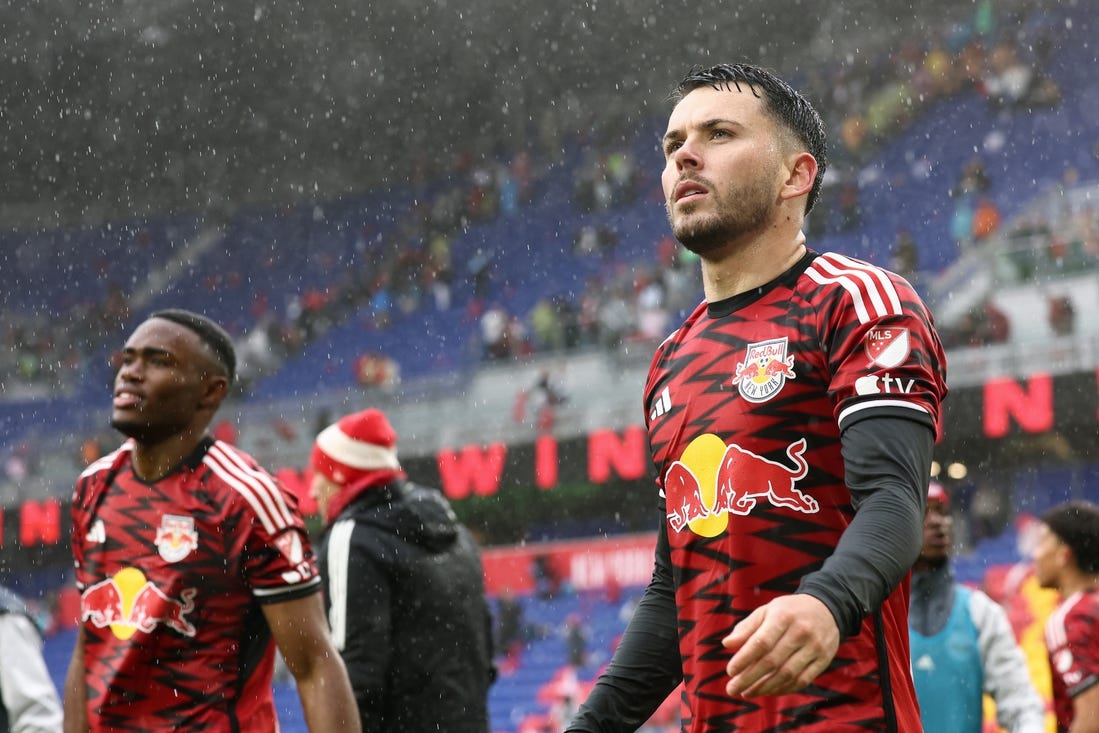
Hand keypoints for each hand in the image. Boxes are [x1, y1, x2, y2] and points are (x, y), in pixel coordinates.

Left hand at [722, 593, 839, 697]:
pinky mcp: (824, 660)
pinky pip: (802, 680)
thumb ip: (747, 627)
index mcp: (783, 617)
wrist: (827, 608)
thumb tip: (727, 644)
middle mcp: (801, 632)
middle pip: (772, 661)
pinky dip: (783, 689)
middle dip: (749, 678)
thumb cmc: (789, 611)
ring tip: (747, 693)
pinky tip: (768, 692)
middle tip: (732, 689)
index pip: (761, 642)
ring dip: (764, 687)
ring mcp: (814, 647)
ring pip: (787, 674)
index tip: (730, 671)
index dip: (744, 659)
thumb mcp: (767, 610)